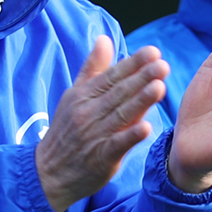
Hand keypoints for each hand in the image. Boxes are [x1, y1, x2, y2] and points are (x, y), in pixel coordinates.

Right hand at [37, 37, 170, 211]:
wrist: (48, 173)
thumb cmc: (66, 131)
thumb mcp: (74, 96)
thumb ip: (93, 68)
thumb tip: (105, 39)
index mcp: (84, 95)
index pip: (112, 76)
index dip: (133, 64)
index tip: (154, 52)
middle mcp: (88, 112)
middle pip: (119, 93)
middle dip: (142, 78)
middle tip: (163, 65)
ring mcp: (94, 135)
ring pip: (121, 115)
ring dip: (140, 101)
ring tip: (160, 87)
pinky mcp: (101, 157)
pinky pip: (117, 144)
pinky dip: (130, 136)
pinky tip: (147, 128)